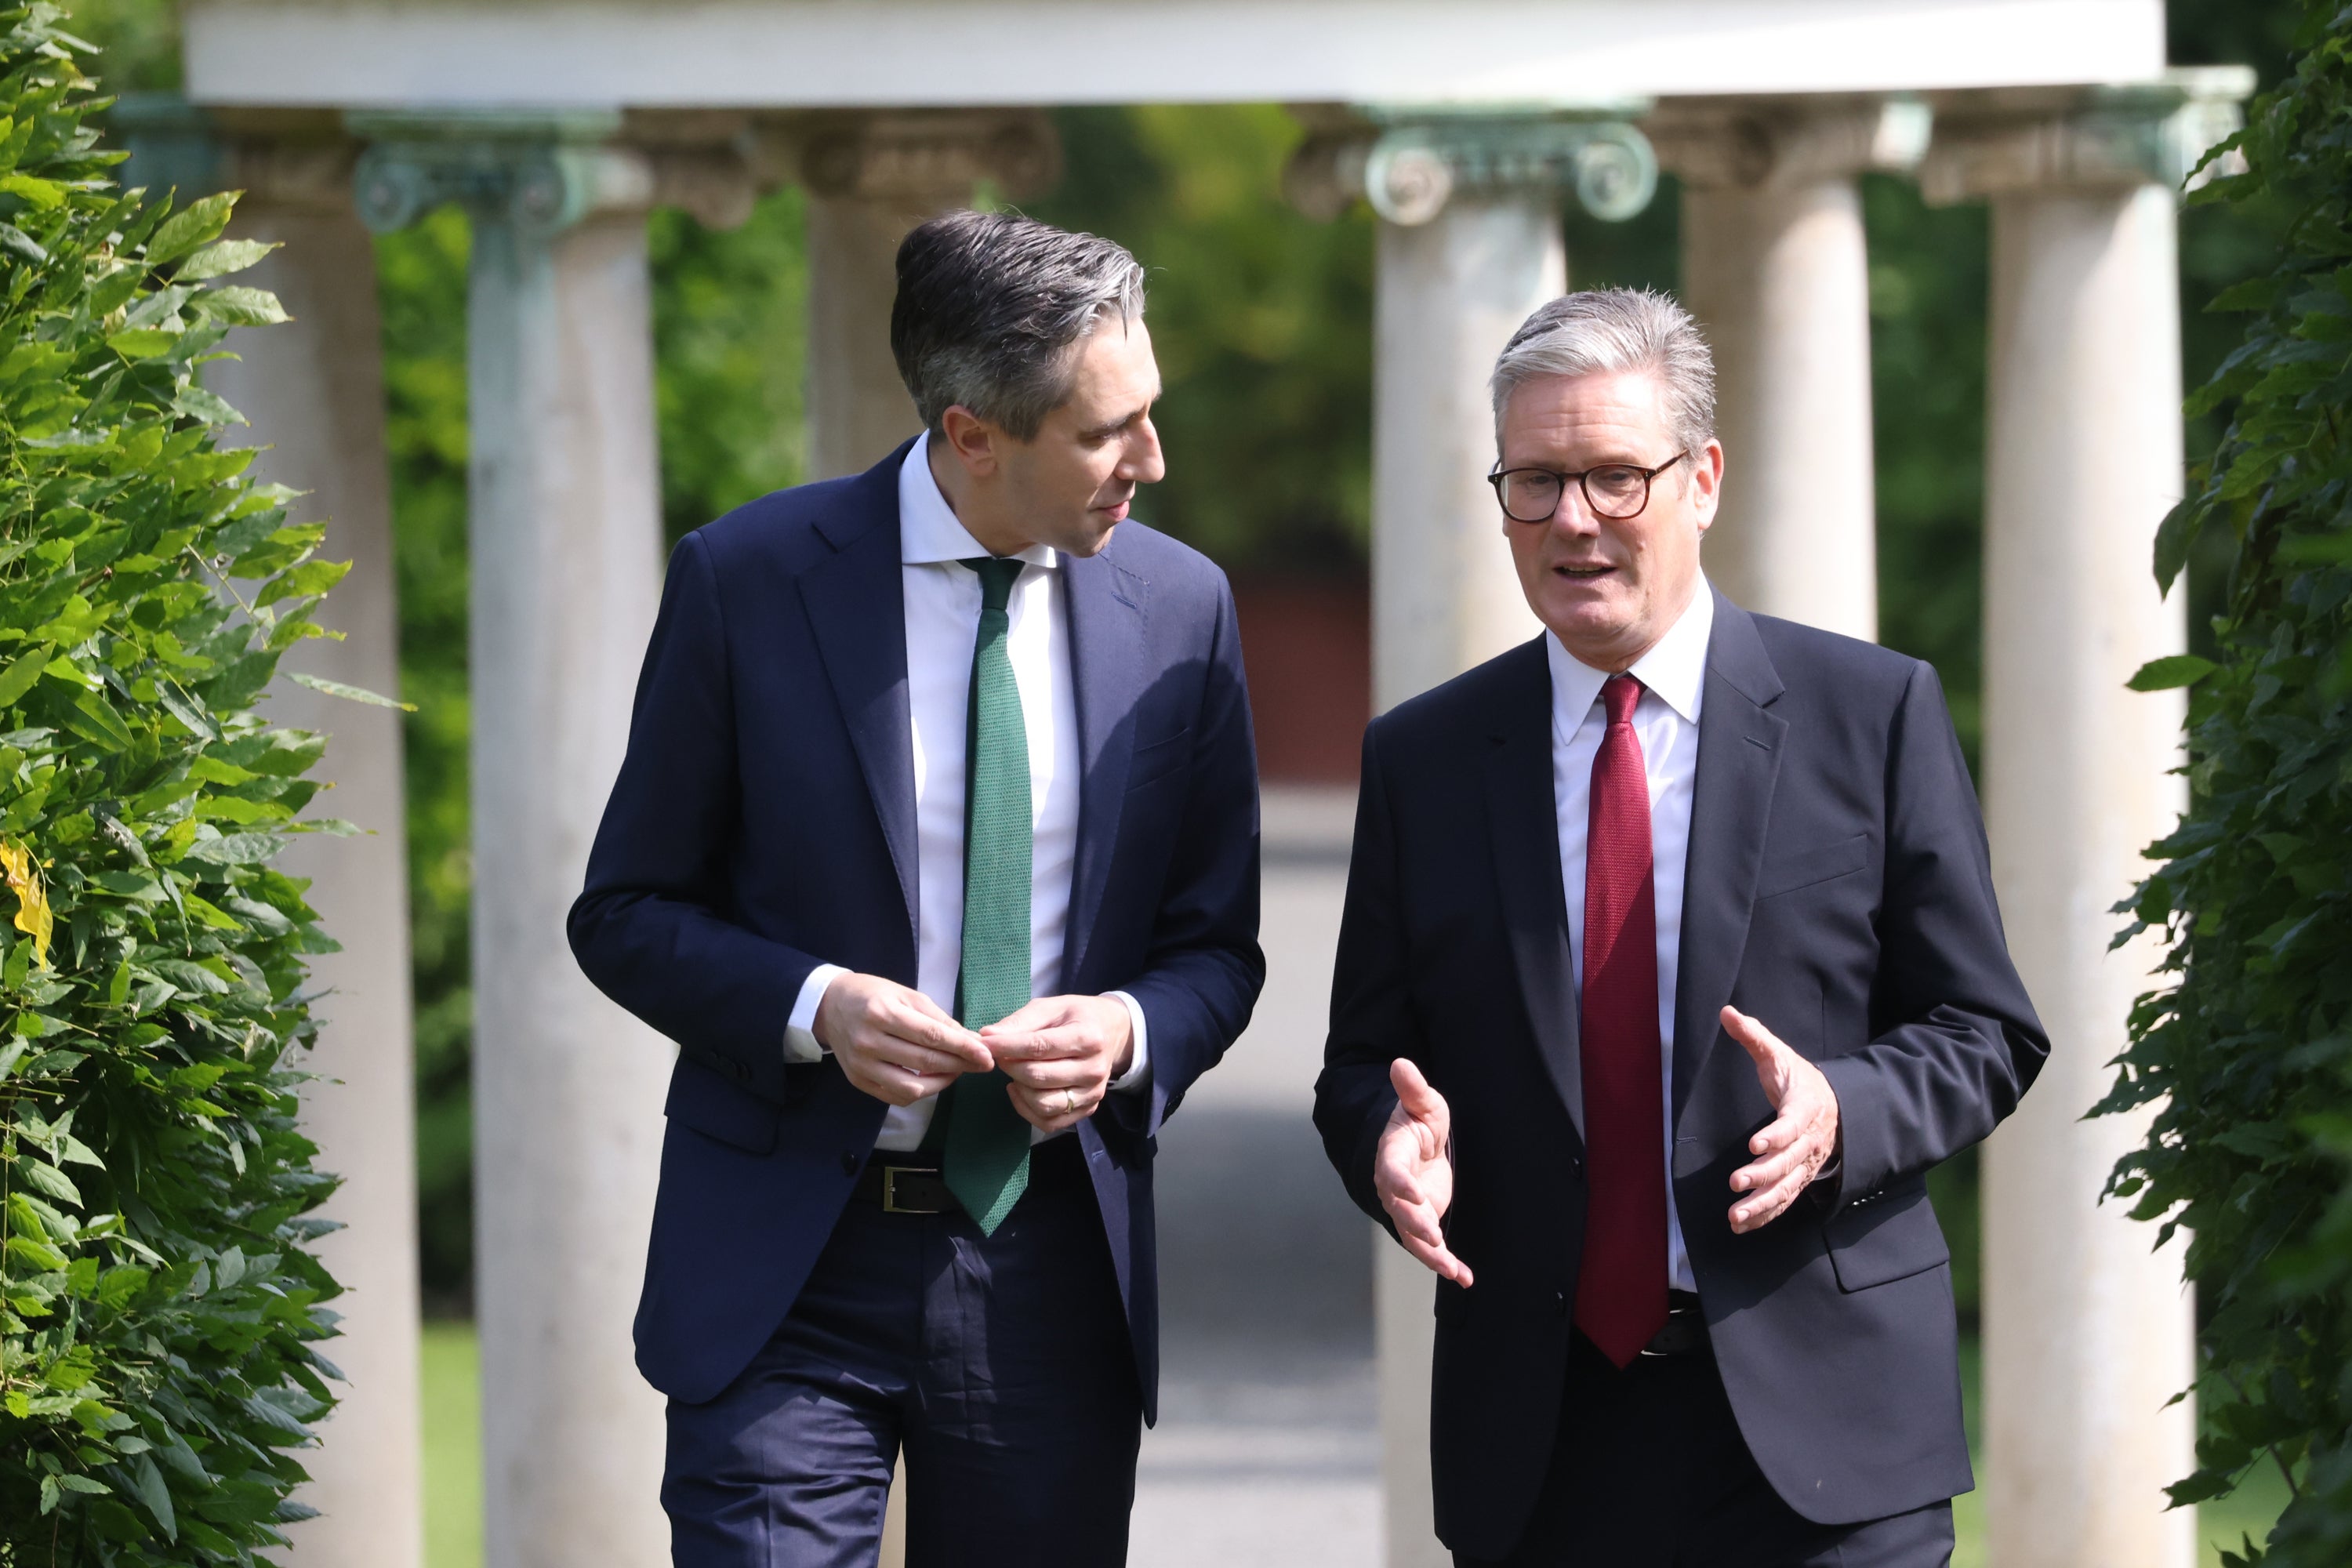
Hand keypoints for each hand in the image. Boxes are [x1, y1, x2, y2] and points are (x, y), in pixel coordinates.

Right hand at [815, 973, 992, 1107]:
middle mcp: (869, 1041)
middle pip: (924, 1061)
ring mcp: (861, 1065)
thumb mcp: (907, 995)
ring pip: (911, 1087)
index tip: (986, 1056)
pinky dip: (920, 1092)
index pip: (931, 1036)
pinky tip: (933, 1079)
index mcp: (883, 1013)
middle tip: (981, 1064)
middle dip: (959, 1065)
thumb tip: (971, 1040)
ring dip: (942, 1083)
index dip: (962, 1048)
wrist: (830, 1006)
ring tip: (956, 1071)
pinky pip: (896, 1097)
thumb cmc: (873, 995)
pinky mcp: (858, 1081)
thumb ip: (938, 1019)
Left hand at [980, 994, 1133, 1135]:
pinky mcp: (1088, 1109)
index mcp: (1088, 1037)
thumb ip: (1020, 1022)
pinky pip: (1050, 1122)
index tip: (984, 1042)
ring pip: (1044, 1105)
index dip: (1006, 1047)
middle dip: (1010, 1066)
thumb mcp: (1051, 1007)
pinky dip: (1027, 1110)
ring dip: (1019, 1090)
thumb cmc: (1077, 1016)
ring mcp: (1093, 1093)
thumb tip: (987, 1036)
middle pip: (1038, 1077)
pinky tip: (1020, 1090)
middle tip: (1000, 1056)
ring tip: (1013, 1073)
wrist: (1112, 1032)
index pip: (1039, 1047)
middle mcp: (1094, 1069)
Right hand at [1373, 1059, 1472, 1286]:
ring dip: (1431, 1252)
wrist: (1420, 1147)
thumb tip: (1401, 1063)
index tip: (1412, 1192)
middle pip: (1399, 1209)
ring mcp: (1408, 1208)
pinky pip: (1431, 1247)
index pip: (1391, 1171)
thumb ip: (1413, 1090)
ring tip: (1451, 1267)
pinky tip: (1463, 1277)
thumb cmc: (1419, 1122)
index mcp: (1392, 1155)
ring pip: (1413, 1235)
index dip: (1399, 1183)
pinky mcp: (1424, 1221)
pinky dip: (1445, 1263)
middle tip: (1433, 1234)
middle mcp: (1395, 1187)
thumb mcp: (1423, 1104)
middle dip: (1414, 1223)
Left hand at [1722, 1005, 1840, 1233]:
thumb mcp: (1779, 1054)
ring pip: (1787, 1187)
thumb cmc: (1799, 1079)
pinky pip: (1784, 1200)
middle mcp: (1809, 1140)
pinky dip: (1765, 1214)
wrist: (1833, 1105)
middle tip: (1737, 1183)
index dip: (1776, 1135)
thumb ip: (1754, 1036)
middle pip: (1789, 1161)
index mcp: (1806, 1108)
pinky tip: (1741, 1225)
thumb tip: (1726, 1012)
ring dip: (1762, 1203)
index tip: (1754, 1144)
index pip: (1793, 1124)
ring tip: (1735, 1215)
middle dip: (1764, 1174)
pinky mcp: (1798, 1177)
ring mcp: (1806, 1163)